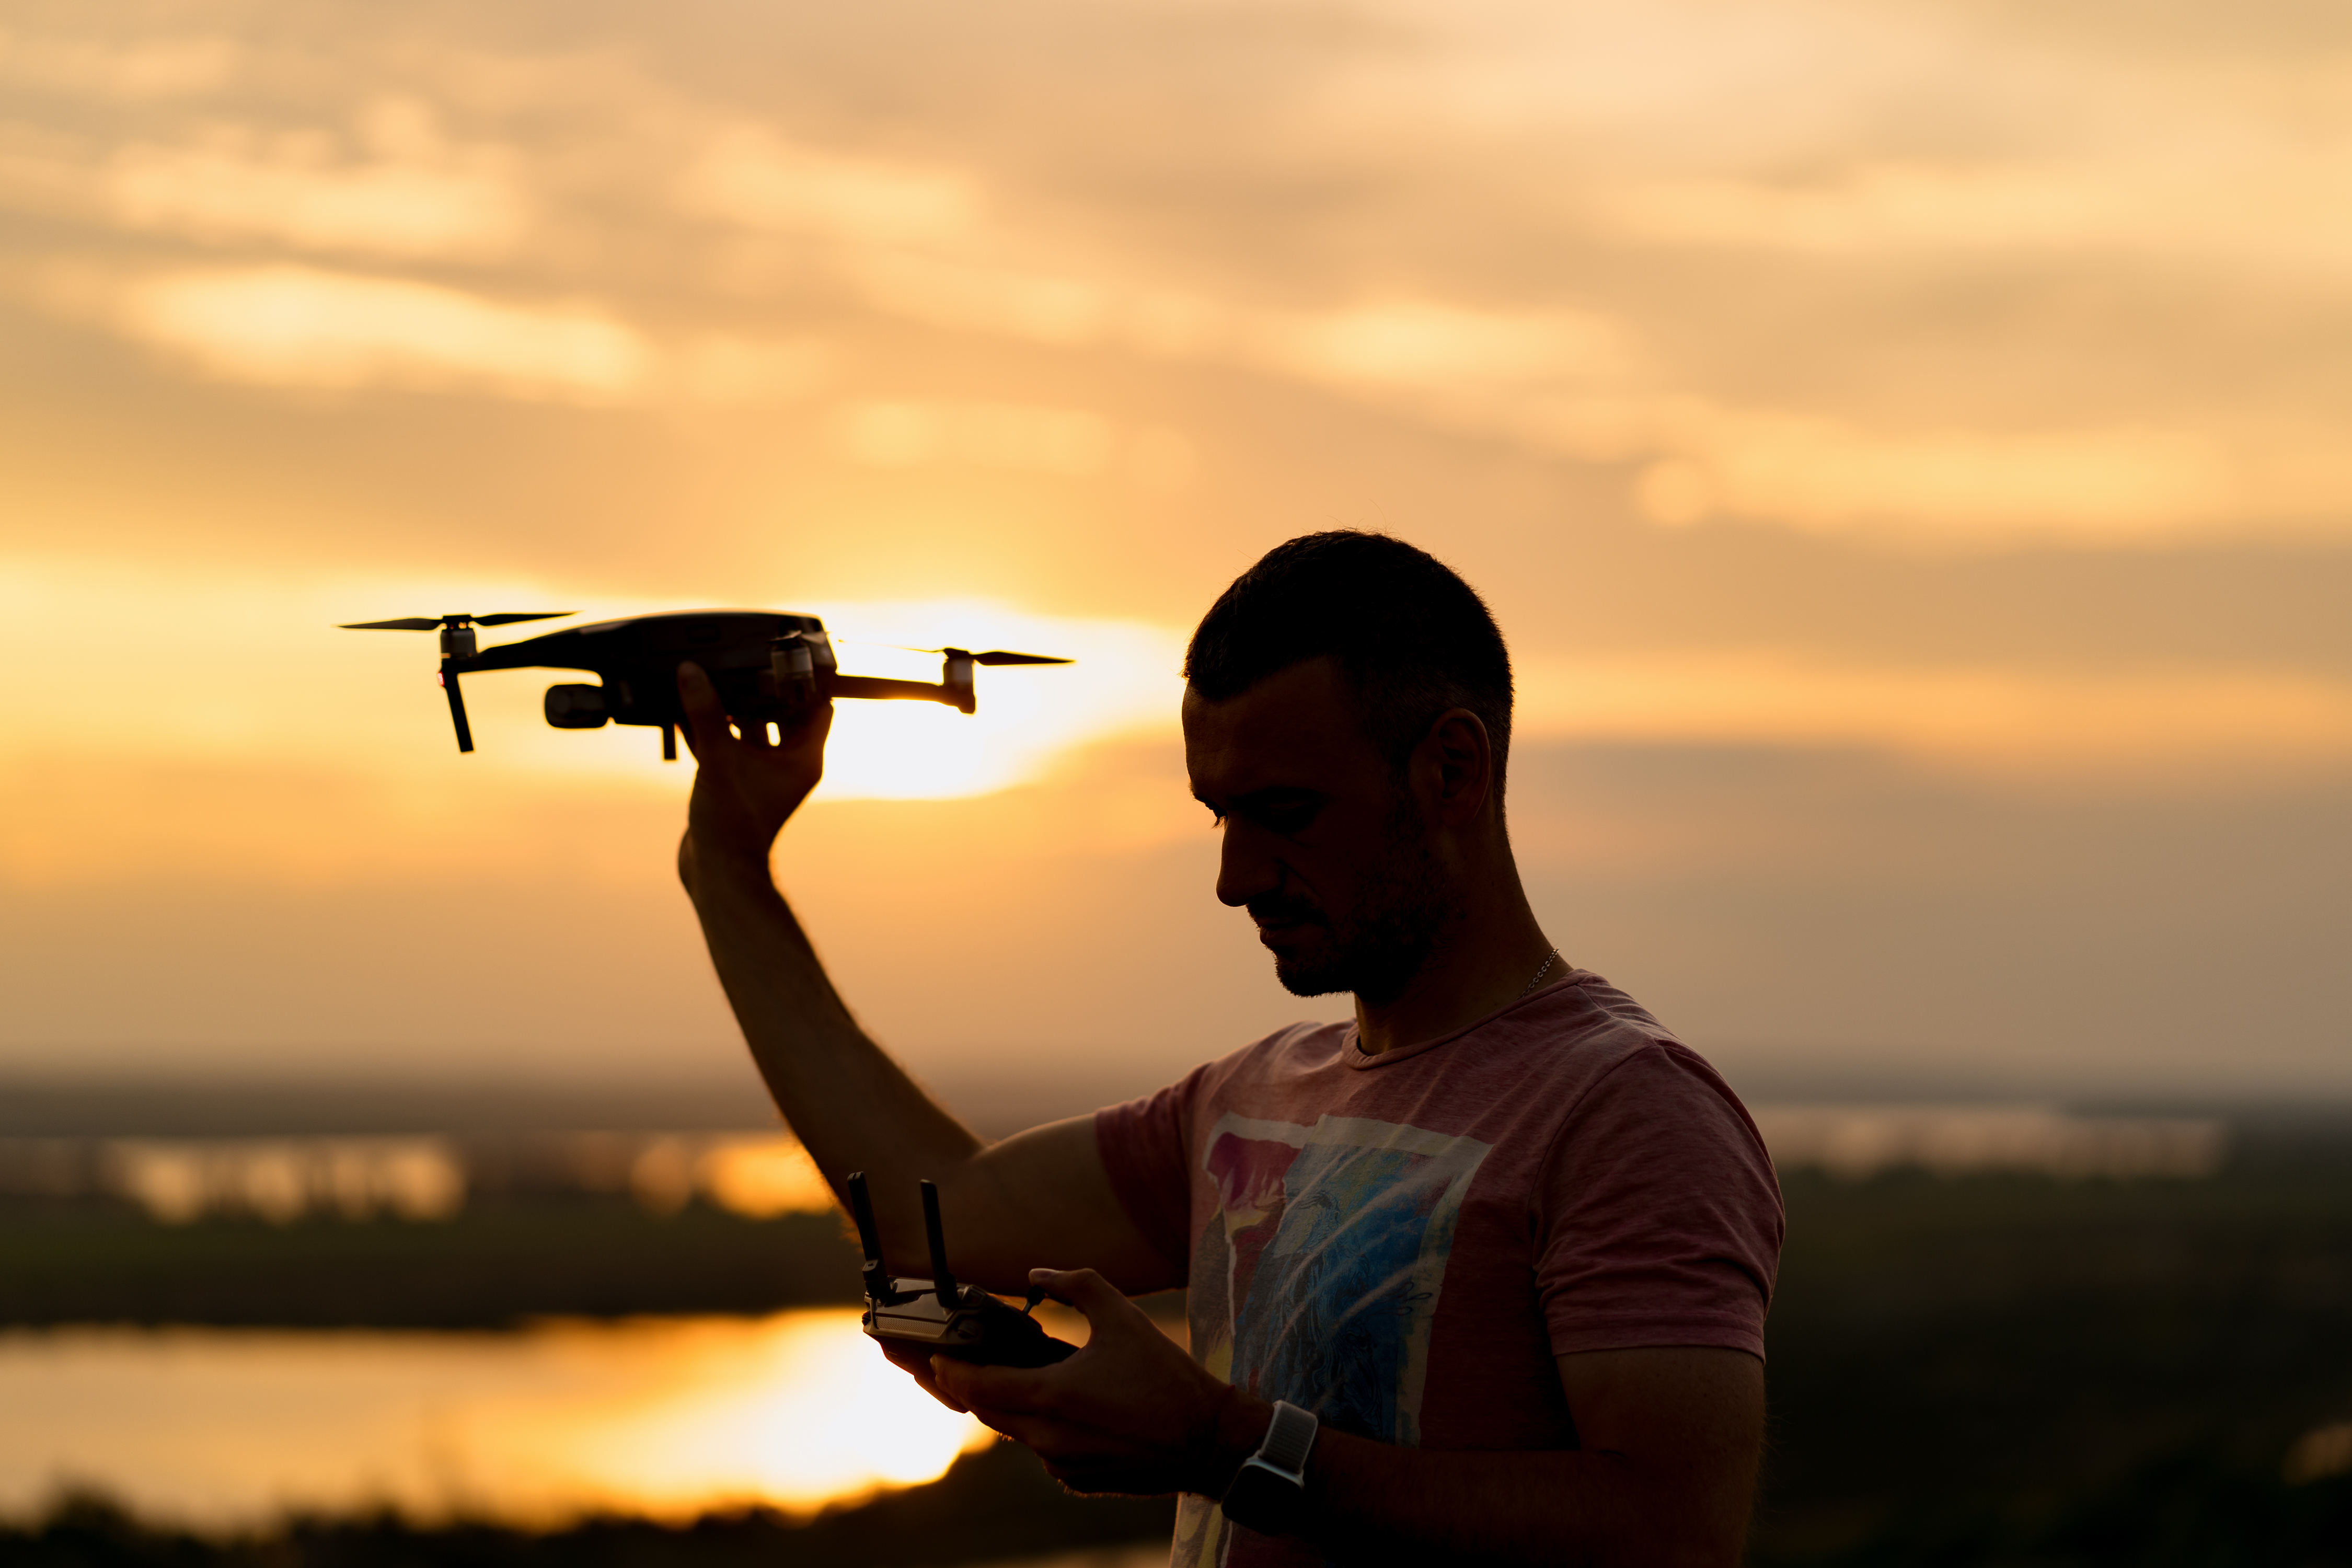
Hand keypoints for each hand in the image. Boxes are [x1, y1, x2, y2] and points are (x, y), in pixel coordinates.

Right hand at [675, 661, 832, 889]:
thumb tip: (692, 673)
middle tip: (738, 661)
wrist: (715, 872)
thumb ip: (706, 714)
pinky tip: (684, 708)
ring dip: (729, 708)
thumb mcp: (719, 759)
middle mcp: (787, 764)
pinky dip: (708, 728)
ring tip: (707, 679)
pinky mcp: (734, 782)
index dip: (806, 681)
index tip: (785, 655)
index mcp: (804, 758)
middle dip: (759, 688)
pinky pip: (725, 745)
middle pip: (780, 712)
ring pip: (748, 728)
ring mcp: (761, 773)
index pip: (818, 706)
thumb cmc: (734, 827)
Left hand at [928, 1268, 1271, 1497]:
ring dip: (1012, 1406)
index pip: (975, 1387)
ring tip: (1019, 1376)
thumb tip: (1039, 1274)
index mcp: (1048, 1397)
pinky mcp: (1080, 1480)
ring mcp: (1063, 1465)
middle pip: (988, 1412)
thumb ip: (1076, 1285)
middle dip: (972, 1387)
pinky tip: (1065, 1405)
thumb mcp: (1122, 1316)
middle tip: (964, 1363)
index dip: (949, 1371)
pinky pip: (1046, 1451)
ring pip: (1018, 1432)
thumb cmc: (1167, 1379)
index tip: (934, 1356)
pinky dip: (1044, 1427)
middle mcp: (1047, 1438)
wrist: (1209, 1441)